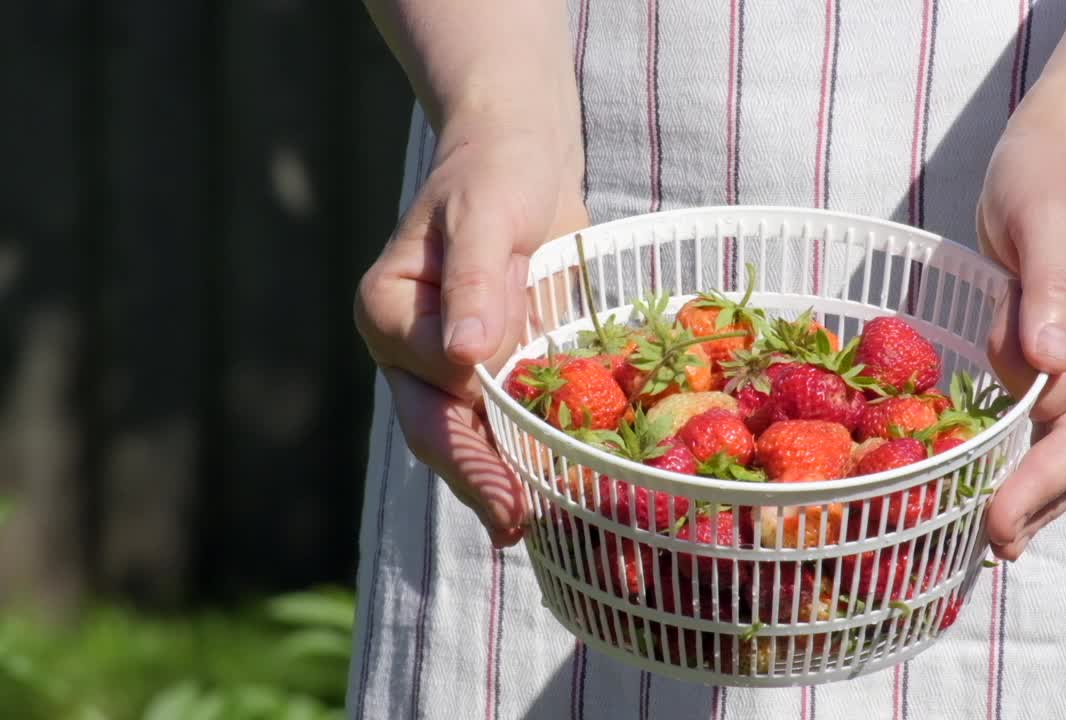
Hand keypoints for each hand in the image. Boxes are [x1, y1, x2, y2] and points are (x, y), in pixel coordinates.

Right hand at [354, 120, 587, 546]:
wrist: (522, 163)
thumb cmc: (498, 174)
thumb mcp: (484, 214)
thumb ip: (471, 282)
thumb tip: (465, 357)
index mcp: (388, 310)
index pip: (426, 378)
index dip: (466, 423)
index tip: (504, 472)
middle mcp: (406, 347)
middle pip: (434, 424)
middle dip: (476, 476)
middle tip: (514, 523)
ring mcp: (444, 366)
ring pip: (463, 436)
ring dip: (495, 481)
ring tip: (528, 528)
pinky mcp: (487, 371)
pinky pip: (498, 421)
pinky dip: (518, 457)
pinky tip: (545, 496)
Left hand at [976, 111, 1065, 560]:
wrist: (1057, 159)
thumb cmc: (1047, 182)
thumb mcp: (1043, 222)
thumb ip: (1050, 289)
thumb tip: (1051, 359)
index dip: (1036, 450)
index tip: (997, 492)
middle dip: (1042, 493)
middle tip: (999, 540)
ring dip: (1042, 495)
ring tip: (1003, 543)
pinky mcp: (1059, 363)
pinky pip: (1051, 427)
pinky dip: (1032, 466)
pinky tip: (1006, 498)